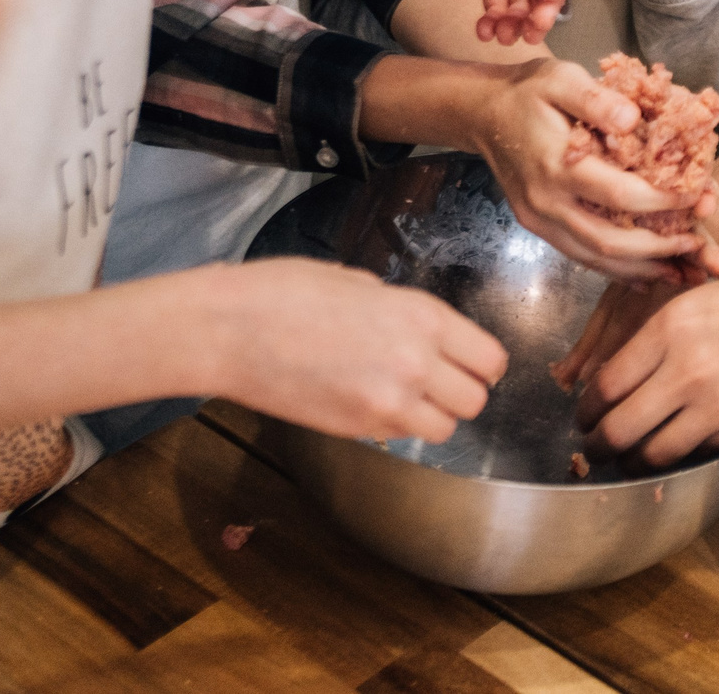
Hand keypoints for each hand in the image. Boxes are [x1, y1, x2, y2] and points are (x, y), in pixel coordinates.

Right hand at [207, 258, 506, 444]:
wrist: (229, 330)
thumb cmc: (283, 292)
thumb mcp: (357, 281)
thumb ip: (399, 308)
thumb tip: (415, 326)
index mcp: (421, 316)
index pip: (489, 358)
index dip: (482, 363)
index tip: (471, 363)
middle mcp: (415, 362)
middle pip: (475, 401)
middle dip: (460, 392)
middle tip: (437, 381)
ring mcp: (386, 402)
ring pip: (444, 429)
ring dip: (431, 415)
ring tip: (403, 394)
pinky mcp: (356, 429)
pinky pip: (399, 436)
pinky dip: (395, 426)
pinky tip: (368, 400)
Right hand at [468, 59, 717, 276]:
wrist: (483, 113)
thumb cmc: (528, 92)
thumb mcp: (561, 78)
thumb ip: (596, 99)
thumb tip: (633, 120)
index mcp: (557, 165)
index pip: (619, 194)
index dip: (662, 201)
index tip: (697, 196)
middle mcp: (547, 202)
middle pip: (609, 241)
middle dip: (658, 248)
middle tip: (697, 244)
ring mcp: (540, 220)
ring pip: (595, 258)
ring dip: (641, 268)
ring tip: (681, 267)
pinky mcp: (539, 228)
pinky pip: (581, 256)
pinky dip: (616, 269)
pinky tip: (646, 272)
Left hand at [576, 246, 718, 466]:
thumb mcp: (705, 295)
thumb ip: (666, 335)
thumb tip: (626, 374)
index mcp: (671, 326)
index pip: (606, 385)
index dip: (588, 410)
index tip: (586, 416)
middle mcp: (688, 369)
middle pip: (619, 429)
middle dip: (600, 445)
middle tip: (597, 447)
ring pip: (656, 452)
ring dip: (639, 460)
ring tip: (634, 458)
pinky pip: (702, 449)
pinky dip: (688, 450)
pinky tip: (686, 442)